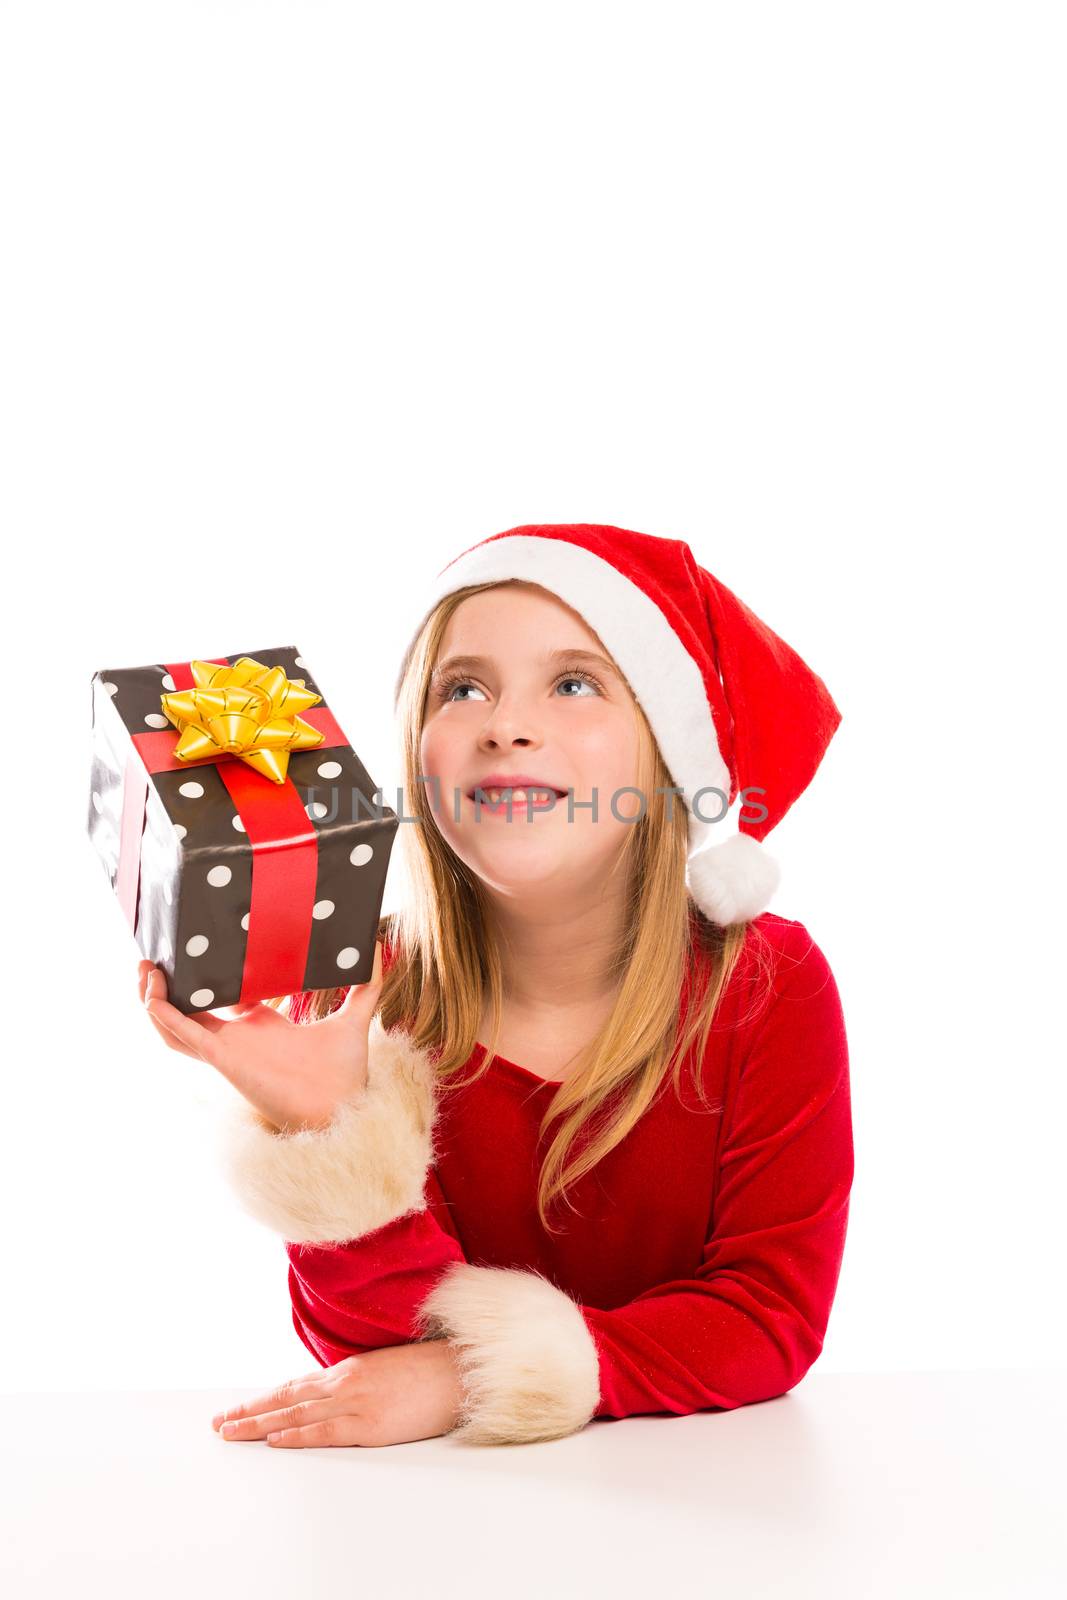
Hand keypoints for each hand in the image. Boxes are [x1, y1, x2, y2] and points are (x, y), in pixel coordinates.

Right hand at [136, 940, 383, 1133]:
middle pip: (187, 1010)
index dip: (210, 973)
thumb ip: (365, 985)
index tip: (205, 944)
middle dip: (167, 985)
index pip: (224, 995)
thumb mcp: (354, 1017)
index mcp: (261, 1025)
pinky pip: (184, 1037)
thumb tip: (379, 949)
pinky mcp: (224, 1058)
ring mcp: (227, 1048)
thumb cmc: (343, 1073)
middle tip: (155, 955)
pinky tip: (155, 995)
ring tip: (145, 968)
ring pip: (175, 1025)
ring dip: (155, 999)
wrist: (342, 1109)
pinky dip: (165, 1017)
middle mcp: (237, 1036)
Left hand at [211, 1342, 465, 1447]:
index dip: (265, 1398)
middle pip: (286, 1398)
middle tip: (219, 1424)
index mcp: (349, 1368)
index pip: (296, 1386)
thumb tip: (332, 1394)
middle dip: (250, 1412)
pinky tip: (275, 1439)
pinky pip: (325, 1431)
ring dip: (260, 1425)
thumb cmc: (428, 1371)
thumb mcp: (385, 1368)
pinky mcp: (370, 1424)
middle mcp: (345, 1382)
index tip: (239, 1408)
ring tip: (231, 1433)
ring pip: (296, 1414)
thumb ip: (356, 1381)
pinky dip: (297, 1435)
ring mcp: (356, 1402)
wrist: (461, 1373)